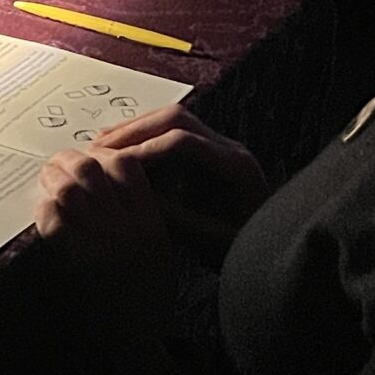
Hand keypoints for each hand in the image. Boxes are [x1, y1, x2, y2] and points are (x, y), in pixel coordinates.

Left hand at [34, 144, 176, 340]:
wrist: (136, 340)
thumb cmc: (148, 296)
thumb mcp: (161, 248)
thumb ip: (142, 212)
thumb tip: (112, 176)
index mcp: (150, 222)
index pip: (126, 166)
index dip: (102, 154)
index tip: (90, 158)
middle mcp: (126, 229)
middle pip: (92, 170)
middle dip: (69, 159)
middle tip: (57, 164)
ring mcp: (98, 245)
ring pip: (68, 189)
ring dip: (51, 179)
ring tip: (45, 180)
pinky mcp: (73, 263)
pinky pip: (52, 220)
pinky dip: (43, 208)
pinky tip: (43, 209)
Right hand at [93, 106, 268, 259]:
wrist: (274, 255)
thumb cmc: (248, 252)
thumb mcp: (209, 242)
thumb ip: (174, 218)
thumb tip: (132, 198)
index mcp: (236, 168)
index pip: (182, 141)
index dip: (142, 149)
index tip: (112, 164)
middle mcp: (232, 150)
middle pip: (177, 119)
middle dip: (134, 130)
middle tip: (100, 146)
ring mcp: (223, 149)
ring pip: (175, 121)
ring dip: (137, 129)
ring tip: (103, 143)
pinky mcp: (213, 157)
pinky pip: (176, 133)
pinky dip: (147, 138)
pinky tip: (124, 151)